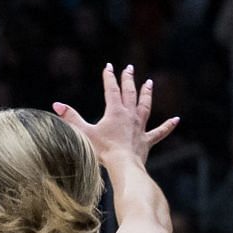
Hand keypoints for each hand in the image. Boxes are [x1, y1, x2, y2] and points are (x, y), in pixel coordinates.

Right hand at [53, 63, 178, 165]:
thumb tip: (56, 104)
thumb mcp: (84, 132)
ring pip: (145, 106)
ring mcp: (140, 127)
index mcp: (115, 112)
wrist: (123, 165)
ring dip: (147, 94)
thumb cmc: (102, 150)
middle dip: (128, 80)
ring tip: (149, 83)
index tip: (108, 67)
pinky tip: (176, 119)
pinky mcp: (146, 140)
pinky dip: (168, 125)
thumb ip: (71, 118)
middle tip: (129, 68)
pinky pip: (160, 131)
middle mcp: (130, 116)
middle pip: (130, 93)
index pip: (111, 90)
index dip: (109, 77)